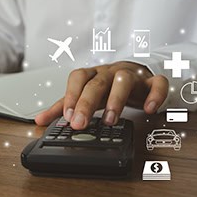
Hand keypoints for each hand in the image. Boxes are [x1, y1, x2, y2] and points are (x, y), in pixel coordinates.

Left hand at [35, 62, 168, 128]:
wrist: (133, 73)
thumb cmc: (105, 85)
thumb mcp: (84, 95)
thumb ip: (63, 107)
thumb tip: (39, 120)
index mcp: (92, 75)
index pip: (78, 78)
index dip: (71, 95)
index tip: (67, 116)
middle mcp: (109, 72)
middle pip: (97, 82)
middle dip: (87, 102)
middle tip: (79, 123)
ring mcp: (131, 76)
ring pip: (124, 80)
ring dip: (116, 99)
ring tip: (110, 120)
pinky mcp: (150, 82)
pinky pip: (156, 84)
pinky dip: (153, 95)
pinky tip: (147, 109)